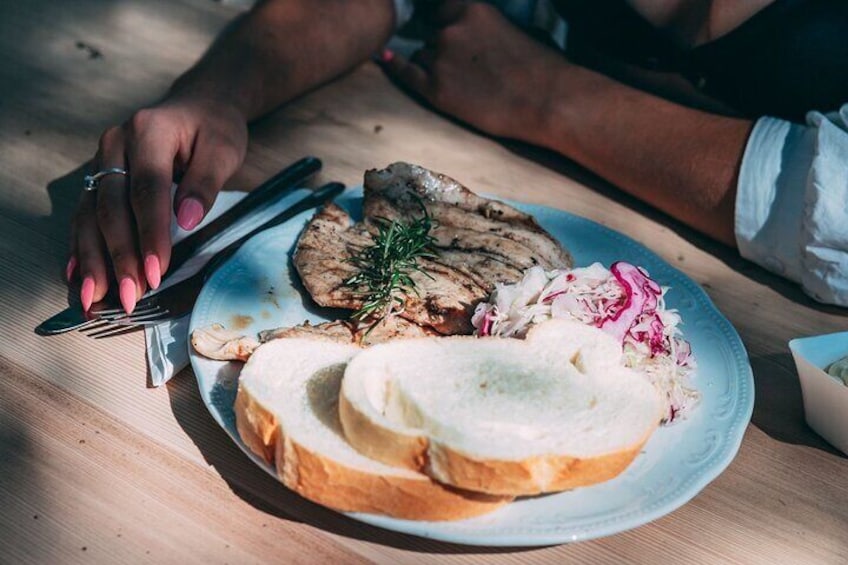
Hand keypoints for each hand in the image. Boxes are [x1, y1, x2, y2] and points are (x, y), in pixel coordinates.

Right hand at [69, 96, 247, 312]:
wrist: (198, 105)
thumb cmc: (214, 129)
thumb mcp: (223, 149)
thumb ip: (206, 183)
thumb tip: (188, 220)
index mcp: (148, 132)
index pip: (146, 189)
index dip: (150, 233)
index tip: (156, 271)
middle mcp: (114, 145)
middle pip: (111, 207)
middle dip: (119, 255)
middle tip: (130, 296)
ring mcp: (101, 162)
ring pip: (89, 215)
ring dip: (94, 259)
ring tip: (96, 299)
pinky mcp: (98, 178)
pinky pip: (84, 215)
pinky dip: (82, 248)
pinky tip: (79, 277)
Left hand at [383, 1, 567, 139]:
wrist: (547, 100)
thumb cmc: (542, 67)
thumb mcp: (513, 28)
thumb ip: (486, 25)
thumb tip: (477, 32)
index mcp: (471, 9)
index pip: (440, 9)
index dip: (444, 23)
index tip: (445, 29)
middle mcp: (450, 31)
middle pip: (431, 35)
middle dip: (443, 48)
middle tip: (466, 67)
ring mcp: (440, 61)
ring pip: (423, 56)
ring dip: (433, 64)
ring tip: (462, 82)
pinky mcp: (435, 91)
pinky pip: (406, 74)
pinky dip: (395, 65)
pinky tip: (385, 58)